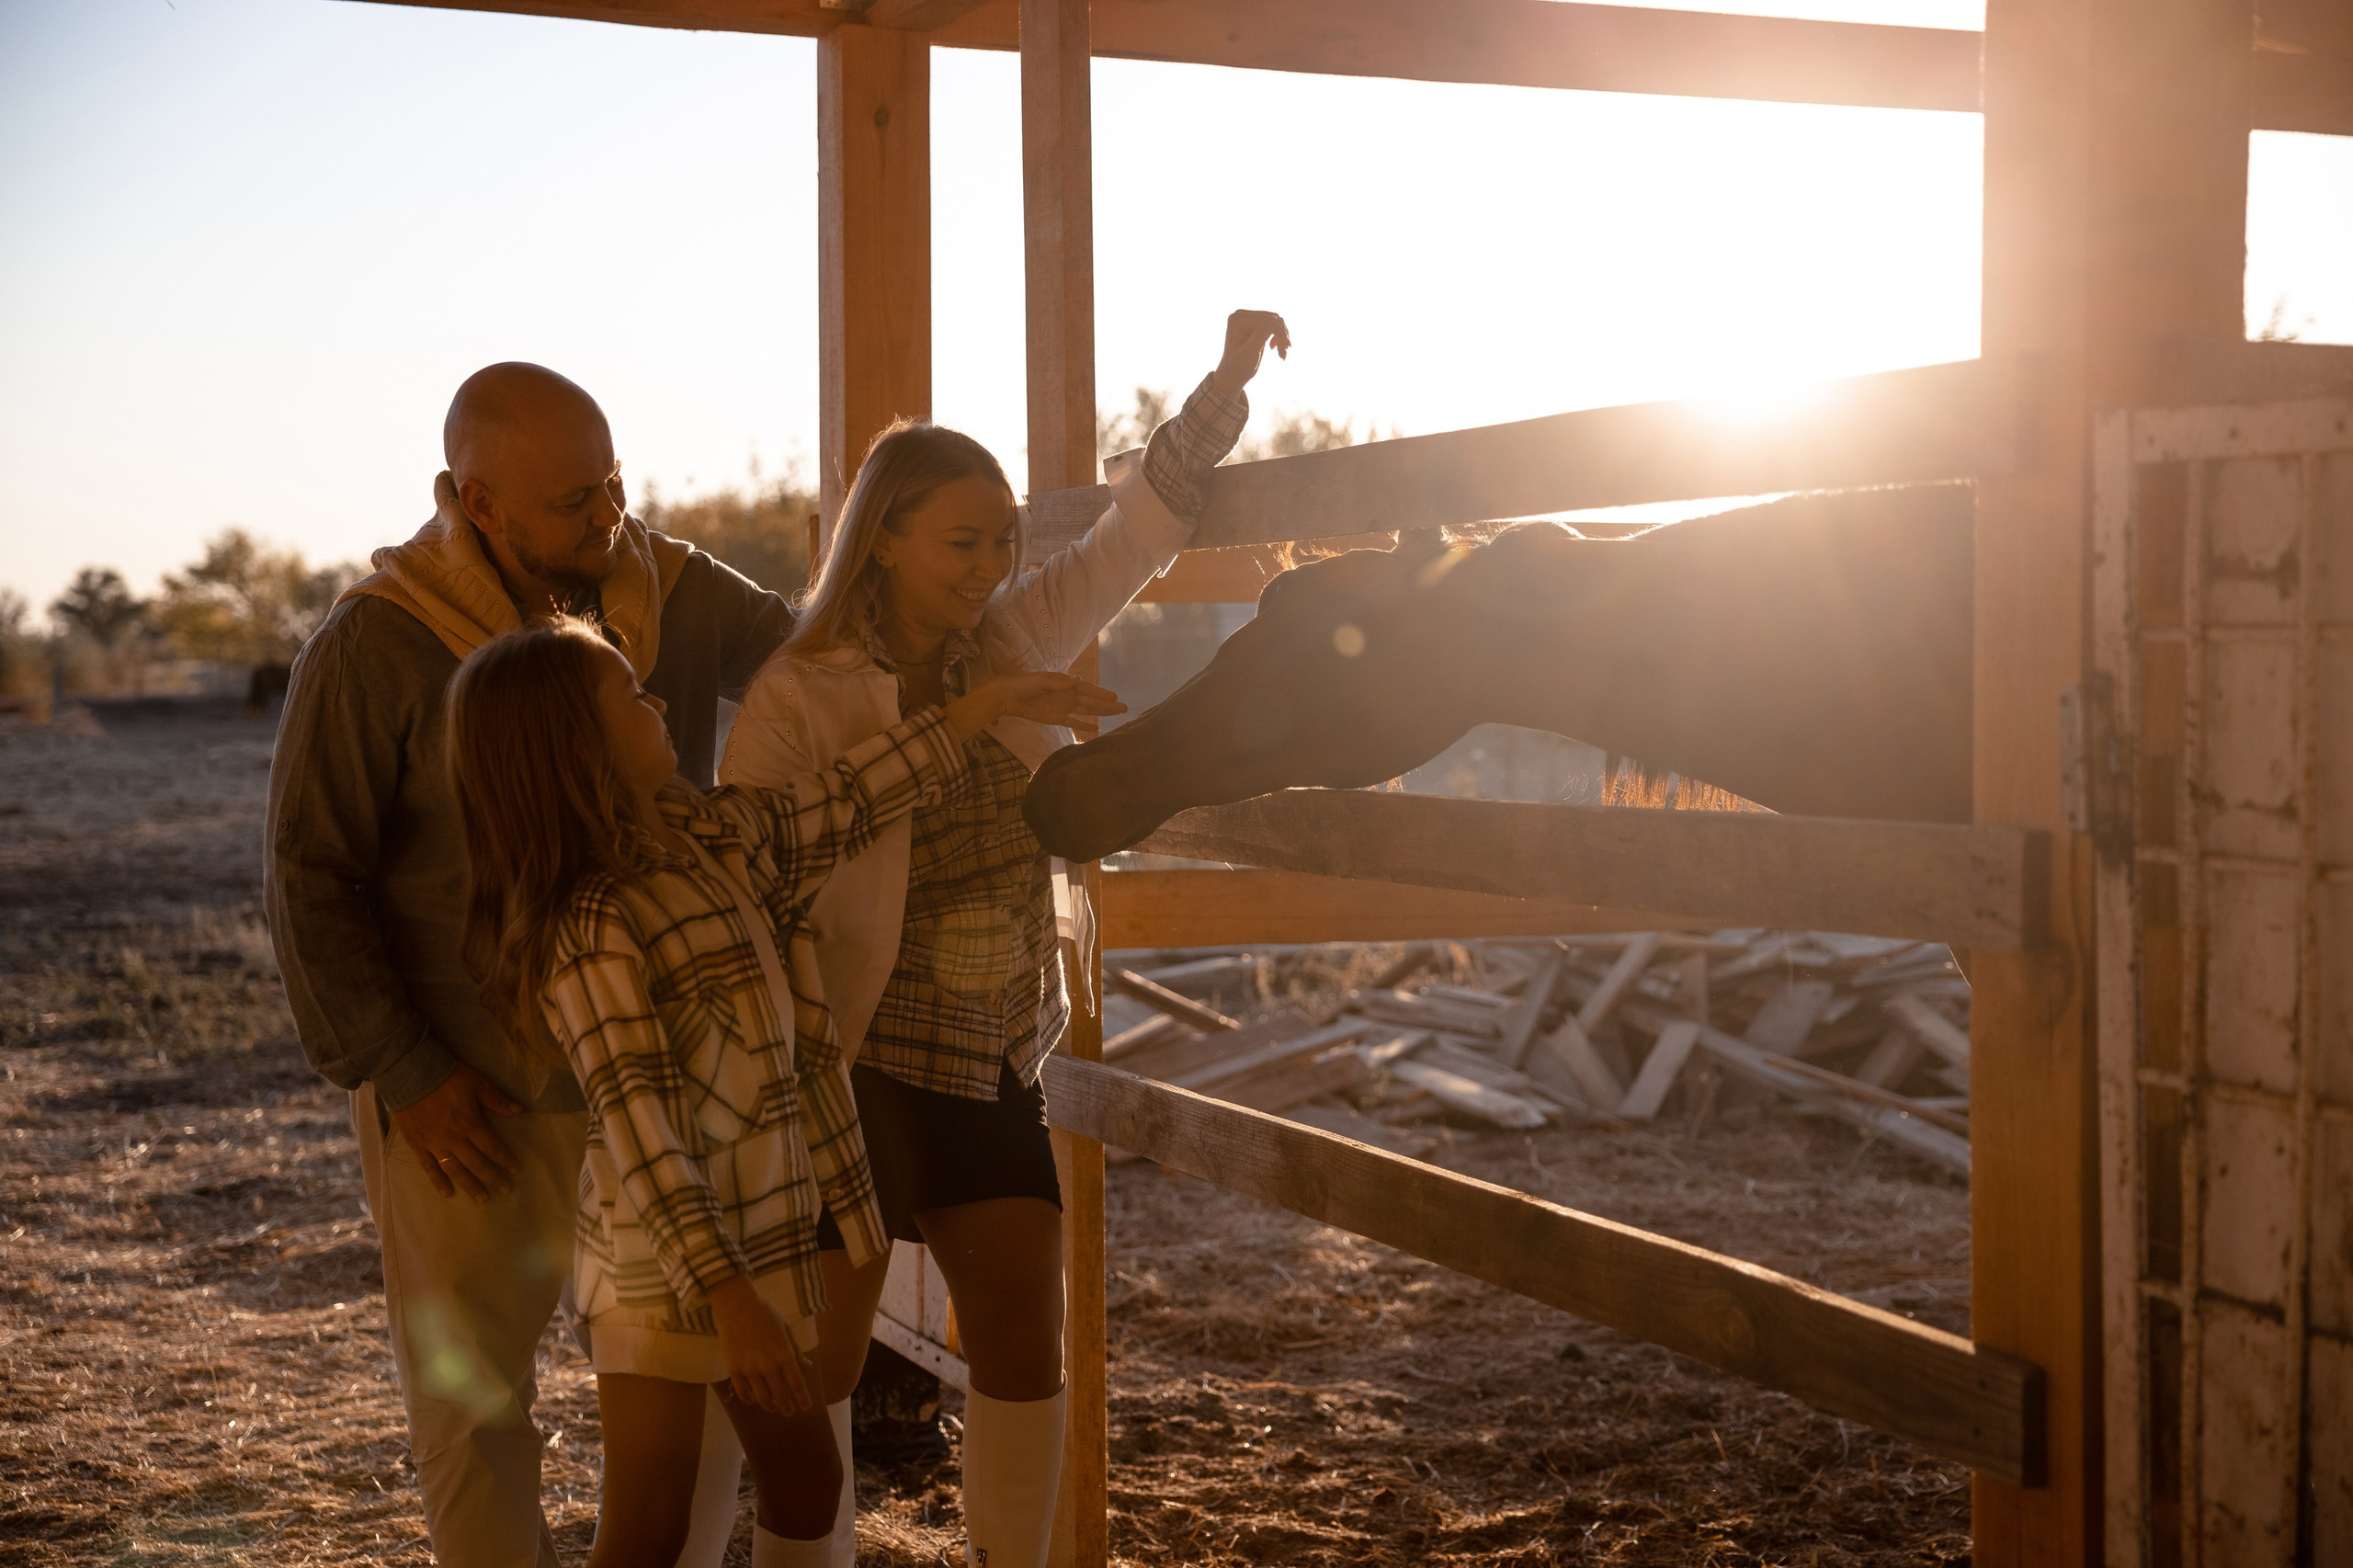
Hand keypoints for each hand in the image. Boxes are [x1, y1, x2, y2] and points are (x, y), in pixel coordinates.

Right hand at [387, 1063, 523, 1200]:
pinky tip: (447, 1193)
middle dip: (492, 1177)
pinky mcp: (417, 1145)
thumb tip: (520, 1111)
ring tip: (482, 1198)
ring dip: (470, 1185)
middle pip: (477, 1163)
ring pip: (455, 1170)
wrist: (409, 1074)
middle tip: (505, 1189)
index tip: (515, 1169)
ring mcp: (434, 1144)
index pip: (492, 1147)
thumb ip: (497, 1100)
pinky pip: (429, 1167)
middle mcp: (453, 1138)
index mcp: (470, 1123)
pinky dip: (438, 1182)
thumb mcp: (476, 1083)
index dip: (504, 1159)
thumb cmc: (446, 1076)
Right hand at [708, 1275, 816, 1413]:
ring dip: (769, 1406)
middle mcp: (769, 1366)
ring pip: (762, 1397)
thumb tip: (806, 1366)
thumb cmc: (765, 1314)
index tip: (806, 1408)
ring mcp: (750, 1369)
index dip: (802, 1399)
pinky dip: (749, 1399)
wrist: (737, 1306)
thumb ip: (795, 1350)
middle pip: (780, 1395)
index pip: (797, 1384)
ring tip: (773, 1407)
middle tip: (788, 1412)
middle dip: (786, 1407)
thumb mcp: (786, 1329)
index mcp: (785, 1355)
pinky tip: (752, 1400)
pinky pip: (742, 1391)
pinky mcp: (734, 1369)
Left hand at [945, 671, 1125, 738]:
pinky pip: (1074, 722)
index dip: (1102, 693)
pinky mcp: (1057, 718)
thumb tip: (1079, 679)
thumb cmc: (1024, 685)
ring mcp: (1064, 707)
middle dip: (1107, 704)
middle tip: (1125, 707)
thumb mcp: (1041, 681)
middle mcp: (1069, 695)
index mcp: (1066, 684)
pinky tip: (1097, 728)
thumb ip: (1060, 683)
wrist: (1009, 696)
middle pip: (1092, 701)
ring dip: (1101, 713)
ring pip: (1087, 711)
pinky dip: (1085, 725)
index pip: (1088, 689)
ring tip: (1117, 715)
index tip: (1115, 696)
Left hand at [1211, 309, 1290, 395]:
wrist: (1233, 376)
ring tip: (1282, 354)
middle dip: (1281, 336)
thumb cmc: (1238, 366)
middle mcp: (1243, 315)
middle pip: (1272, 318)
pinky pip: (1274, 326)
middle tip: (1284, 354)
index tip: (1285, 350)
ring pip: (1276, 322)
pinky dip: (1279, 338)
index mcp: (1238, 319)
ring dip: (1282, 338)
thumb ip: (1261, 334)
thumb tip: (1275, 317)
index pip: (1266, 318)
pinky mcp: (1256, 326)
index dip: (1279, 332)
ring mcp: (1249, 320)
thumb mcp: (1250, 352)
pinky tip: (1277, 350)